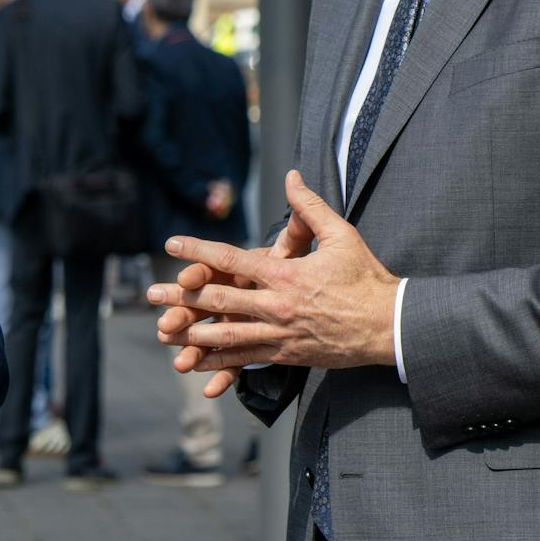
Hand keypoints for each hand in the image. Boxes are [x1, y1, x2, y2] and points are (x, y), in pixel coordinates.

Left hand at [150, 170, 394, 396]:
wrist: (388, 324)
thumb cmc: (365, 277)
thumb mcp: (341, 234)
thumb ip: (310, 206)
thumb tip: (291, 176)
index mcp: (284, 274)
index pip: (231, 260)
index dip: (197, 251)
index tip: (171, 245)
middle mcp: (276, 305)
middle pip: (218, 301)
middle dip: (181, 298)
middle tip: (151, 295)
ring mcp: (280, 333)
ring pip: (226, 336)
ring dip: (192, 334)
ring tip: (165, 332)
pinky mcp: (287, 354)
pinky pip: (246, 361)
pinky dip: (219, 363)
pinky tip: (198, 364)